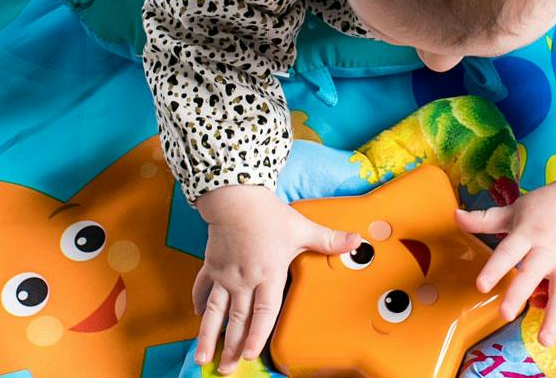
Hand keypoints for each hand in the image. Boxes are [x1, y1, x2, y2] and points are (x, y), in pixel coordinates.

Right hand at [193, 185, 360, 373]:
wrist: (235, 196)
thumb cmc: (268, 213)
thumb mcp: (301, 227)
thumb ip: (328, 240)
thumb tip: (357, 241)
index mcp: (268, 274)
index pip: (264, 312)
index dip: (257, 335)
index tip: (251, 354)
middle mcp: (244, 280)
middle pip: (237, 319)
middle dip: (231, 347)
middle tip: (226, 370)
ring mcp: (225, 274)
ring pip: (215, 312)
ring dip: (208, 335)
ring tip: (202, 357)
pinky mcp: (211, 265)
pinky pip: (203, 288)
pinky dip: (200, 302)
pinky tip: (198, 316)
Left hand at [454, 168, 555, 346]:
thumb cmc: (545, 206)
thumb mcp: (514, 210)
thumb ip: (485, 219)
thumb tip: (455, 215)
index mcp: (528, 233)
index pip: (508, 251)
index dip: (494, 268)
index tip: (481, 286)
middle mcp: (549, 249)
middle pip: (532, 273)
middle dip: (519, 294)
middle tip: (505, 315)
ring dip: (555, 317)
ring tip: (544, 340)